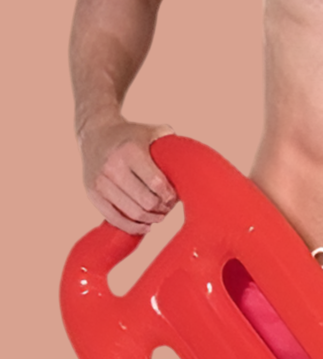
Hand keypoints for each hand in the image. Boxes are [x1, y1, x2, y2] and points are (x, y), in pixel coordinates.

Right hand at [79, 117, 177, 233]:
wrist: (95, 134)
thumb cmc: (130, 135)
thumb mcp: (151, 131)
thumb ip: (173, 142)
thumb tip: (194, 161)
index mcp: (130, 150)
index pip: (157, 183)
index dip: (170, 196)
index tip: (175, 197)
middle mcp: (112, 166)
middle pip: (145, 202)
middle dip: (162, 209)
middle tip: (169, 208)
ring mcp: (100, 182)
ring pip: (132, 214)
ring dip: (150, 219)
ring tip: (159, 216)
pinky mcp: (92, 194)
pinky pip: (114, 219)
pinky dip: (133, 227)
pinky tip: (145, 225)